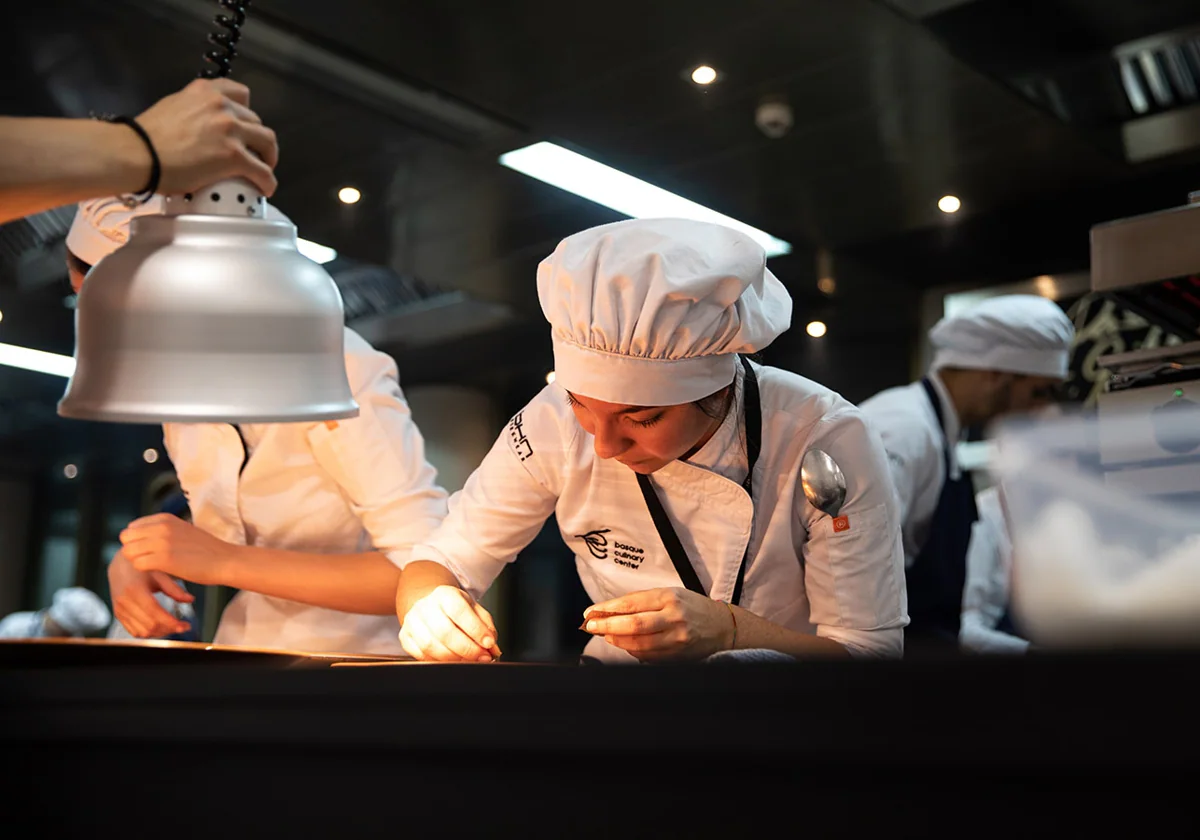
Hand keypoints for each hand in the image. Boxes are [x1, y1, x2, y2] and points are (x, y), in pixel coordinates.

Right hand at [108, 551, 194, 637]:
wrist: (120, 565)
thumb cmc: (142, 567)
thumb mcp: (159, 573)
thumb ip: (174, 588)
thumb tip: (190, 600)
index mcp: (135, 589)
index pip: (154, 612)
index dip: (171, 622)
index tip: (186, 625)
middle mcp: (124, 602)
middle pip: (149, 625)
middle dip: (169, 629)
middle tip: (184, 626)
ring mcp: (119, 610)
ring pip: (142, 632)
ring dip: (161, 633)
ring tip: (174, 627)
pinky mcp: (118, 615)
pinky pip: (134, 631)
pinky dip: (149, 633)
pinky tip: (161, 627)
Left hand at [119, 513, 236, 586]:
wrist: (226, 560)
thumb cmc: (204, 550)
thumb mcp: (182, 530)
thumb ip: (161, 530)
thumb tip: (138, 538)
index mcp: (165, 518)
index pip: (132, 528)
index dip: (137, 542)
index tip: (150, 551)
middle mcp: (161, 527)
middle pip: (126, 538)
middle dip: (132, 550)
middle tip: (147, 560)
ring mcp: (162, 542)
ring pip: (128, 551)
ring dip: (137, 561)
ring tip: (153, 567)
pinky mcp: (164, 559)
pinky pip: (138, 564)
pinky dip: (145, 571)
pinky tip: (158, 573)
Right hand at [135, 78, 278, 196]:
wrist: (136, 154)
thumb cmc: (145, 136)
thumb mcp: (173, 106)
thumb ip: (194, 110)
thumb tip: (201, 125)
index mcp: (206, 92)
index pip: (240, 93)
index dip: (247, 113)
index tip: (245, 126)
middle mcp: (222, 106)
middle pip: (256, 120)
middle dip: (256, 137)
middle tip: (253, 153)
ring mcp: (230, 130)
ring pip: (267, 142)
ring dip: (268, 156)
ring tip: (262, 169)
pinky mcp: (234, 156)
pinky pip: (262, 170)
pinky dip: (268, 181)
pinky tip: (266, 188)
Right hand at [399, 585, 500, 661]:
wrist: (430, 605)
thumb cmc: (455, 609)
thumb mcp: (474, 609)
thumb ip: (486, 627)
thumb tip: (492, 647)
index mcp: (445, 594)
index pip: (459, 611)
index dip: (475, 630)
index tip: (488, 643)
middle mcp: (425, 606)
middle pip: (445, 632)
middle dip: (467, 649)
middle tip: (482, 657)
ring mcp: (412, 621)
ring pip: (431, 646)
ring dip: (453, 658)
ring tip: (468, 660)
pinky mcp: (405, 636)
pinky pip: (420, 655)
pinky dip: (438, 661)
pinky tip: (450, 660)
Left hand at [582, 588, 735, 661]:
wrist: (723, 627)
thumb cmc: (692, 607)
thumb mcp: (670, 594)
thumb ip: (641, 602)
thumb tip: (608, 611)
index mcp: (670, 597)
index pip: (631, 604)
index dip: (607, 609)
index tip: (591, 612)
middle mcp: (674, 618)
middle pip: (633, 625)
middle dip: (607, 626)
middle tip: (590, 626)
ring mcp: (676, 639)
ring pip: (638, 644)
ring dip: (616, 641)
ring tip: (606, 635)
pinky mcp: (677, 656)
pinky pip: (647, 656)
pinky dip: (631, 651)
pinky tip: (624, 644)